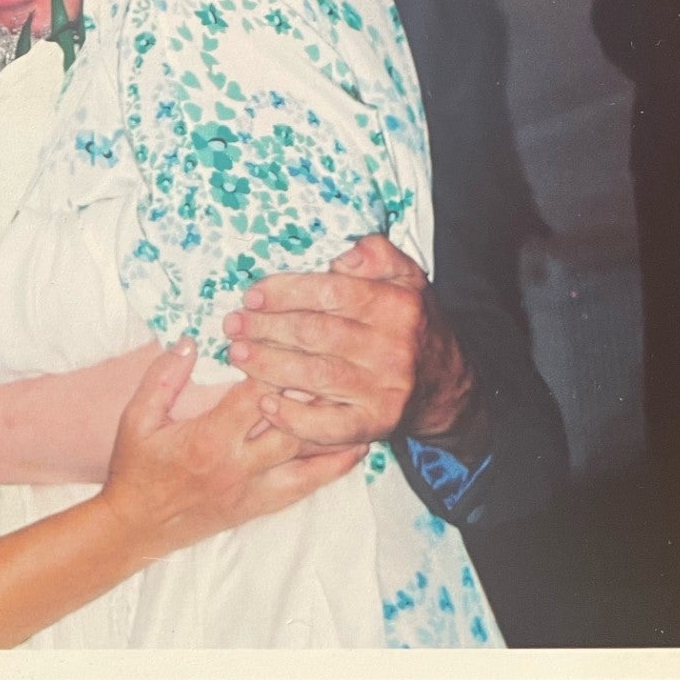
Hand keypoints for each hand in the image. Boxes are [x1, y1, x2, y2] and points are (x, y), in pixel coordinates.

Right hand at [99, 340, 366, 558]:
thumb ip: (162, 378)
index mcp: (208, 439)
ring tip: (362, 402)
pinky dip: (332, 468)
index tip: (289, 339)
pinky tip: (353, 449)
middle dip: (314, 395)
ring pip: (306, 458)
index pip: (253, 396)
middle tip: (340, 365)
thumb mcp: (137, 418)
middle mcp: (238, 466)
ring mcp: (253, 490)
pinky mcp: (259, 507)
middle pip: (291, 426)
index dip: (274, 366)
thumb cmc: (134, 469)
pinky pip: (305, 487)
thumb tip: (190, 342)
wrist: (135, 528)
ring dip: (333, 430)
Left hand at [223, 235, 452, 449]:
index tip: (252, 296)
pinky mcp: (375, 424)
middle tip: (233, 325)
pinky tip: (265, 404)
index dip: (284, 293)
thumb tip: (343, 254)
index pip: (330, 292)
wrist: (446, 385)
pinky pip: (329, 426)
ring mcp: (383, 390)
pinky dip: (293, 418)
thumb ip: (377, 254)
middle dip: (266, 328)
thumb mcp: (406, 277)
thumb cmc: (410, 324)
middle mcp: (391, 347)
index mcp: (395, 305)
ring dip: (268, 366)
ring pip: (314, 376)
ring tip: (238, 355)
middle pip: (315, 334)